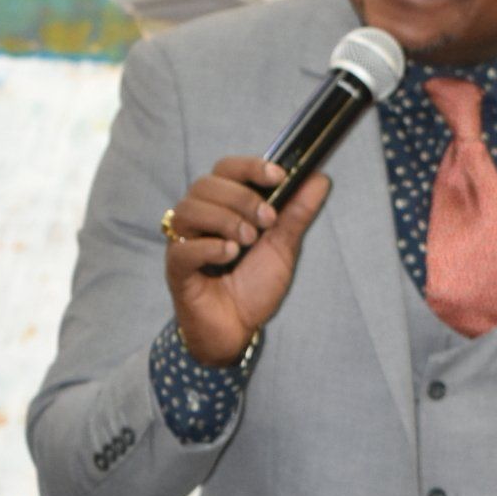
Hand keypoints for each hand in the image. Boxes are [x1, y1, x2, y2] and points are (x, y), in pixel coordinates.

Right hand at [163, 155, 329, 366]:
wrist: (238, 329)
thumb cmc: (254, 285)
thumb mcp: (283, 247)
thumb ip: (297, 213)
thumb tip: (320, 178)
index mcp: (222, 205)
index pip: (226, 168)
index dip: (250, 166)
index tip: (279, 176)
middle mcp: (199, 218)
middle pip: (206, 185)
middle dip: (242, 197)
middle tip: (267, 221)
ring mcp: (184, 242)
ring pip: (190, 210)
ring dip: (225, 219)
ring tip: (248, 240)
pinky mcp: (176, 269)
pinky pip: (183, 248)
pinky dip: (209, 247)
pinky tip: (229, 254)